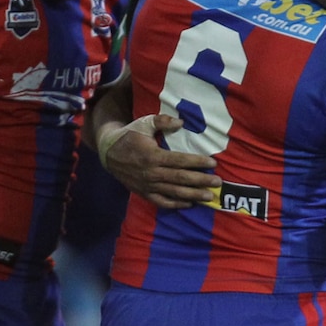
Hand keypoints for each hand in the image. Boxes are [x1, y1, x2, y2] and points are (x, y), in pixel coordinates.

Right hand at [104, 114, 220, 209]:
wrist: (108, 152)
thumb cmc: (130, 135)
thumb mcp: (144, 123)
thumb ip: (162, 121)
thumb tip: (181, 122)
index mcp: (153, 156)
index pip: (180, 160)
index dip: (197, 162)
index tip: (213, 163)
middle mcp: (152, 173)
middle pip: (181, 179)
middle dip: (201, 181)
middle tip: (217, 183)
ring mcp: (148, 185)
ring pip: (174, 192)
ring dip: (193, 195)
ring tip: (209, 197)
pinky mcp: (144, 193)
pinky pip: (162, 202)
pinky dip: (176, 204)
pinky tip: (189, 204)